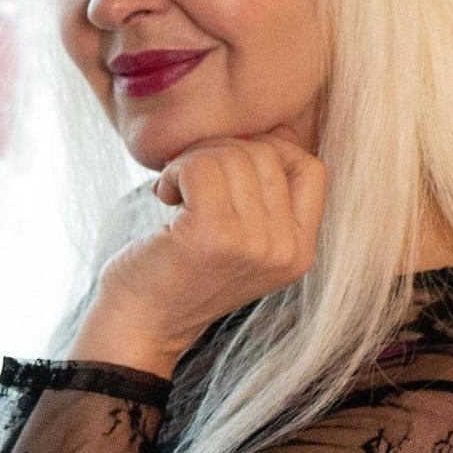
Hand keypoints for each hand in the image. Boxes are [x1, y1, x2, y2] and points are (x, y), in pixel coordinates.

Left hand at [81, 124, 327, 369]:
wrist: (141, 322)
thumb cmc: (182, 270)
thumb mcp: (241, 235)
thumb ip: (266, 190)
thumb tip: (280, 130)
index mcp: (301, 250)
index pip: (310, 168)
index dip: (270, 150)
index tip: (229, 165)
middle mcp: (288, 250)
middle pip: (266, 154)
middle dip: (220, 152)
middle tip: (188, 179)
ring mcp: (255, 244)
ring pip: (231, 156)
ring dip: (192, 161)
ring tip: (175, 190)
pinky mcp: (214, 235)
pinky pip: (201, 166)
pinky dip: (176, 170)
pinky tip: (164, 194)